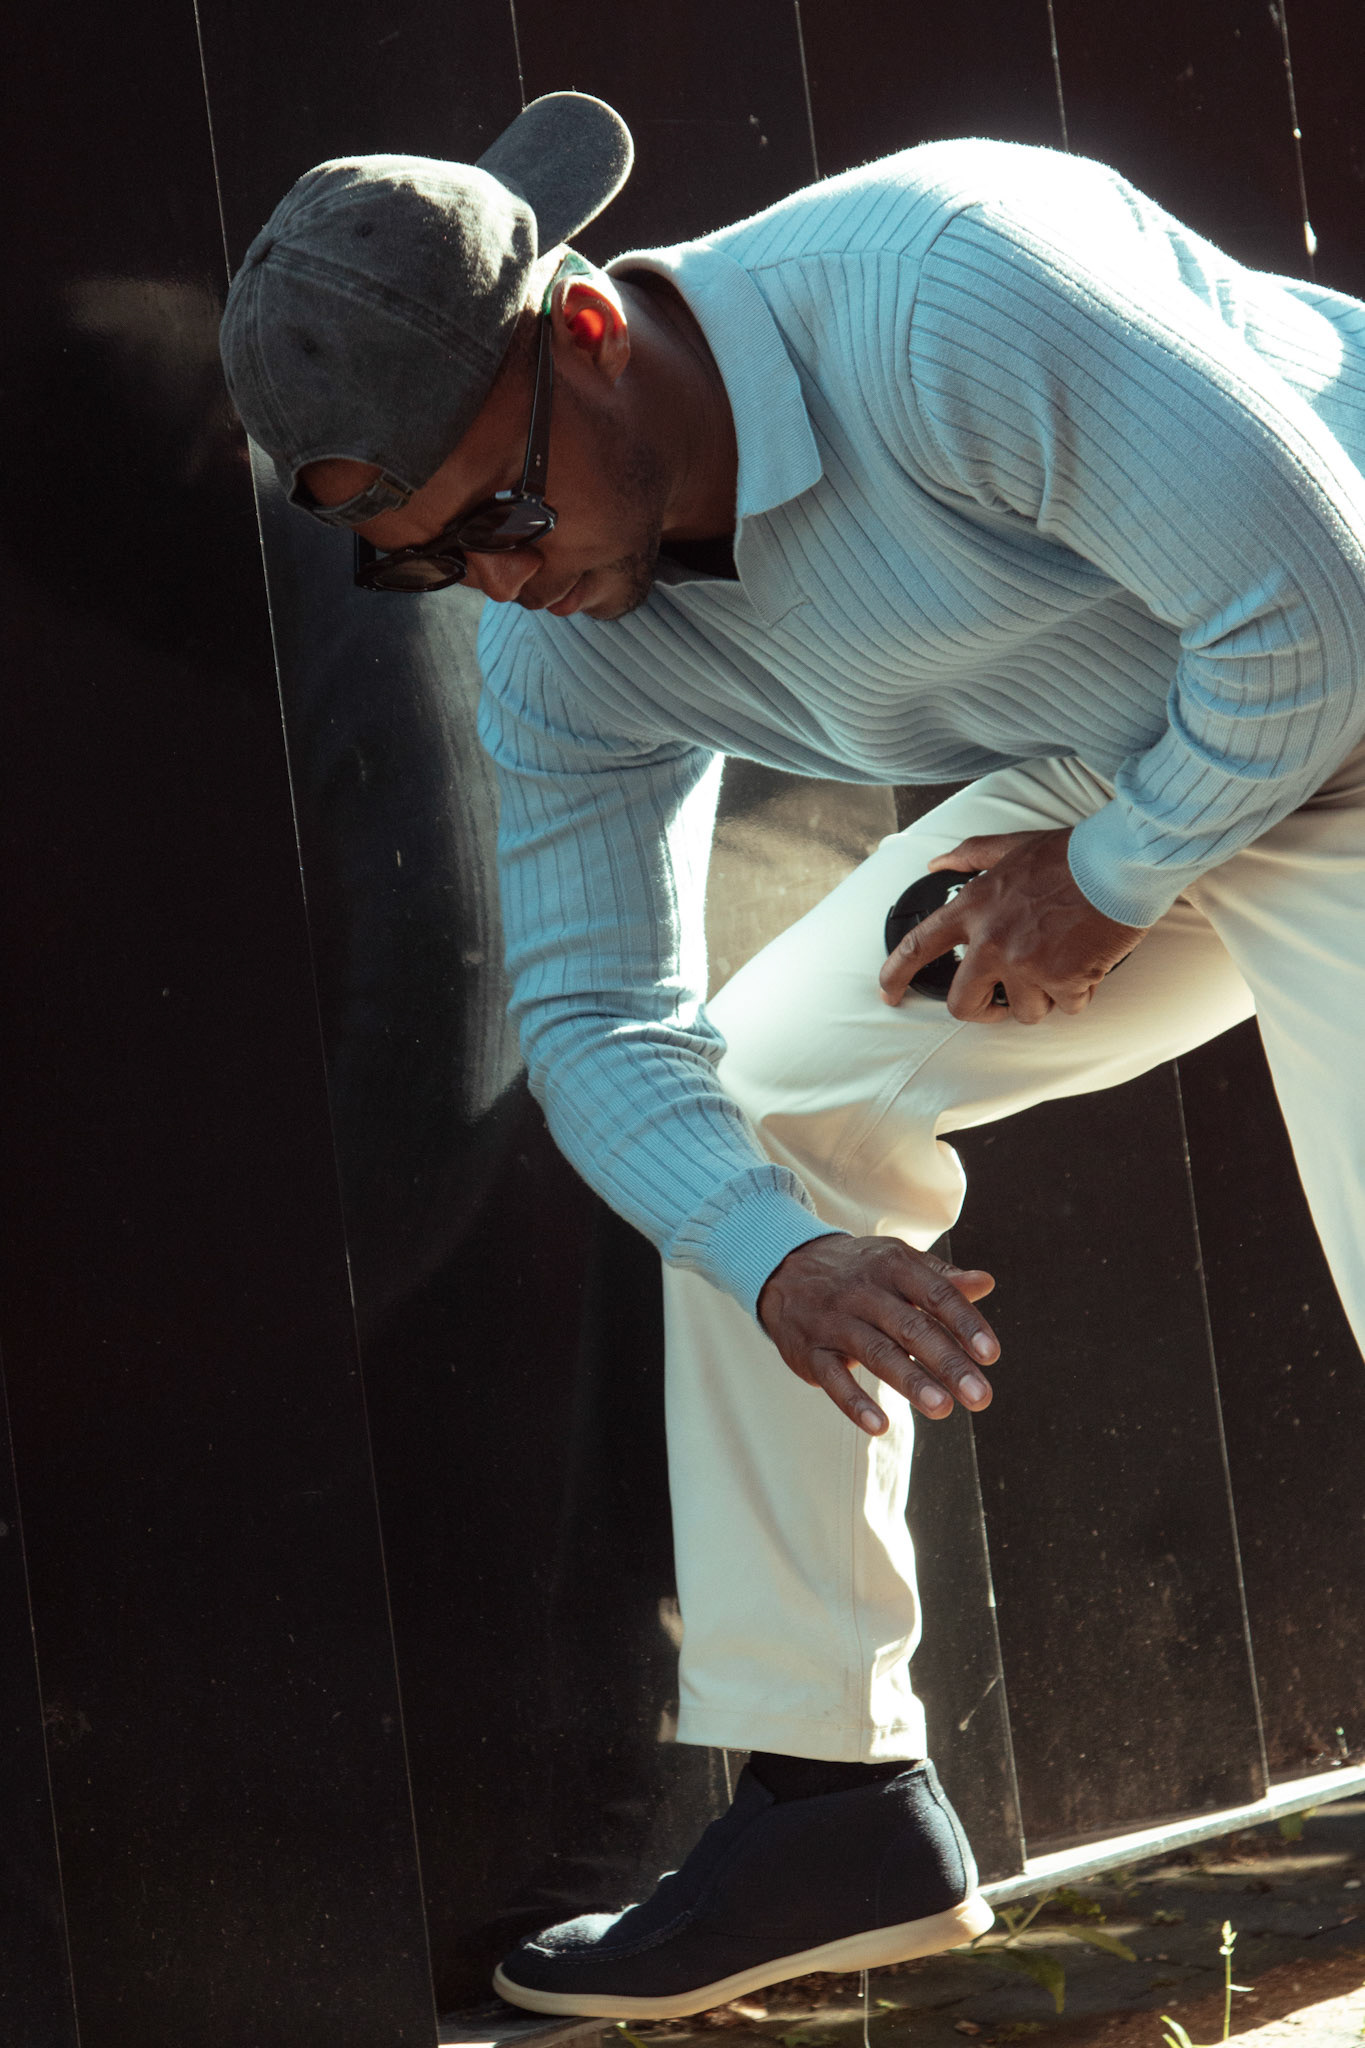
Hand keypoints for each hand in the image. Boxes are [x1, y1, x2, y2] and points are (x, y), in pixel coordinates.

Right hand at [757, 1234, 999, 1434]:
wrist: (785, 1268)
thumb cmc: (859, 1271)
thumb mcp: (897, 1264)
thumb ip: (941, 1280)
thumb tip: (986, 1284)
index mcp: (893, 1266)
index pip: (936, 1295)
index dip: (965, 1324)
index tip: (991, 1355)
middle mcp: (863, 1291)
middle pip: (911, 1328)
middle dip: (948, 1363)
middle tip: (981, 1398)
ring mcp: (834, 1321)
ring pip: (876, 1353)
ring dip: (911, 1382)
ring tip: (944, 1409)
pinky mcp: (810, 1350)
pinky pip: (833, 1378)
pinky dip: (854, 1403)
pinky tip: (880, 1425)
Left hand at [878, 827, 1145, 1023]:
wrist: (1121, 860)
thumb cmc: (1070, 853)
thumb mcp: (1011, 846)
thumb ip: (970, 854)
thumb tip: (935, 864)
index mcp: (972, 907)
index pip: (917, 947)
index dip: (895, 976)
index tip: (888, 995)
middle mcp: (991, 940)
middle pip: (962, 1005)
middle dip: (981, 1011)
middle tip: (998, 1004)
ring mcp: (1025, 963)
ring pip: (1023, 1012)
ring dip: (1043, 997)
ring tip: (1063, 963)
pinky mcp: (1062, 980)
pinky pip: (1067, 1006)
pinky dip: (1081, 991)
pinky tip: (1090, 961)